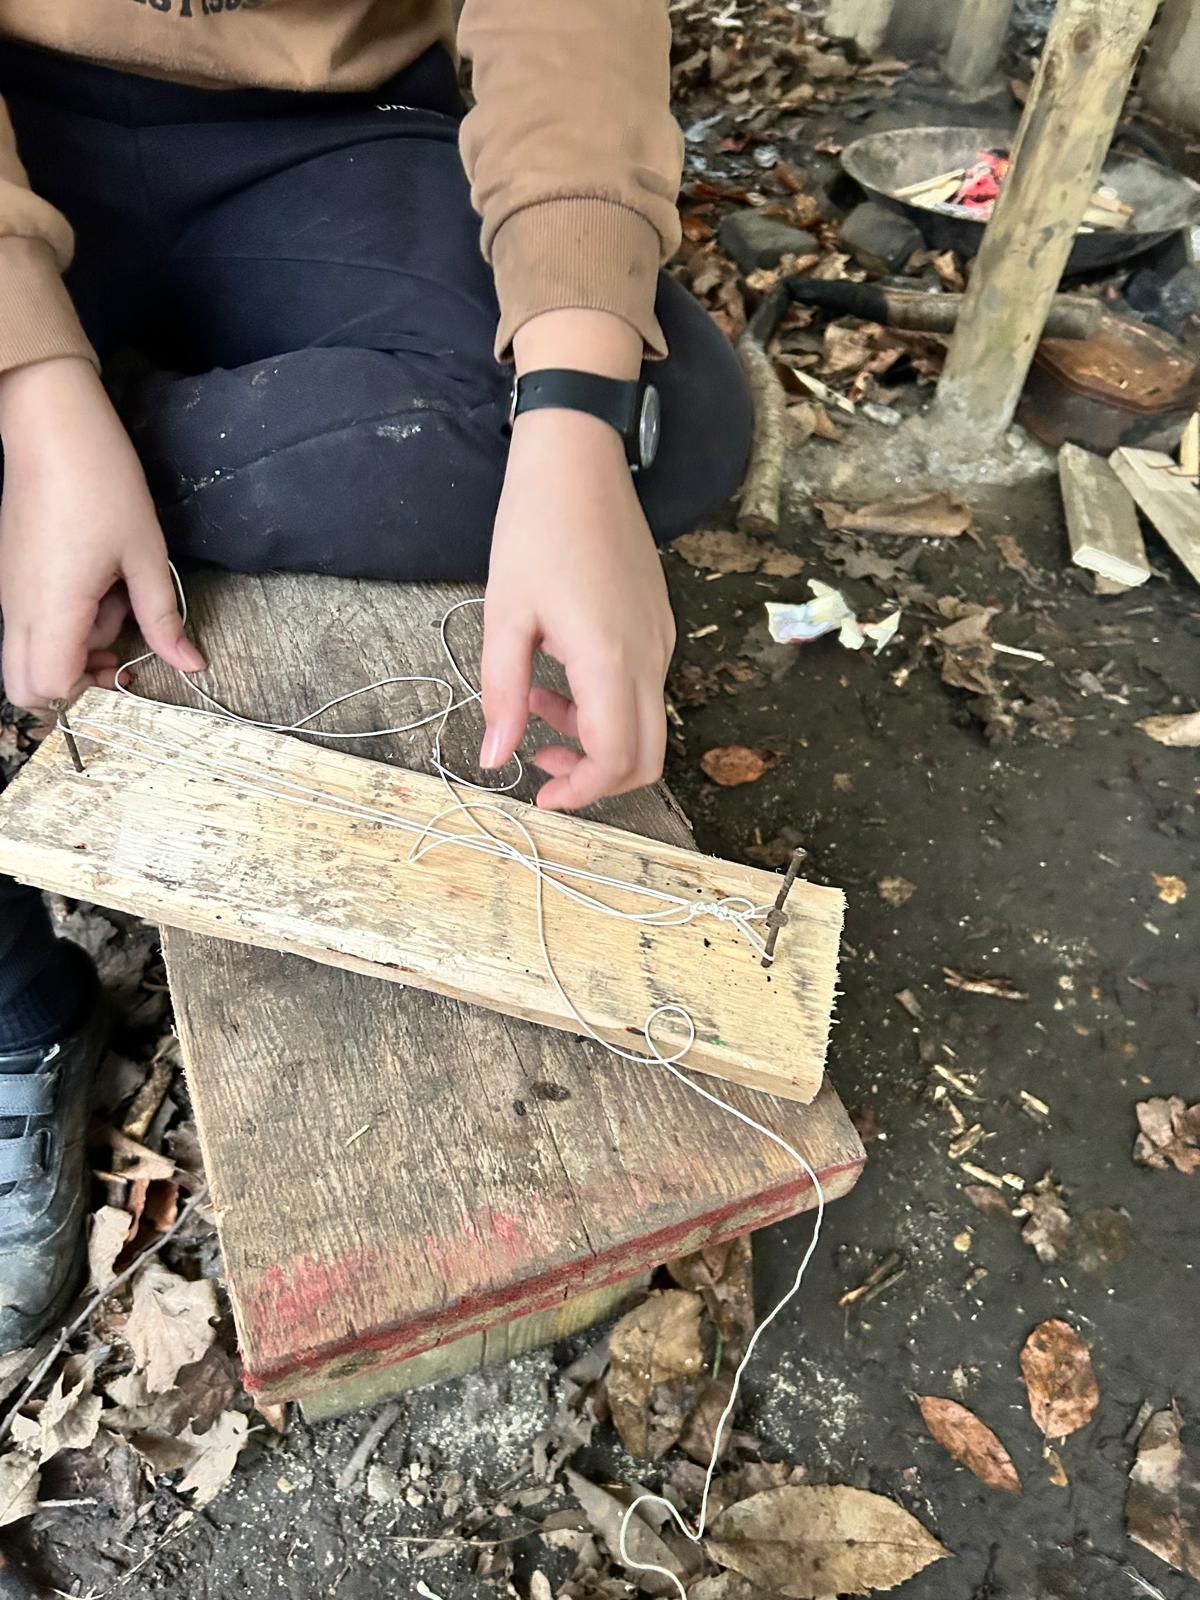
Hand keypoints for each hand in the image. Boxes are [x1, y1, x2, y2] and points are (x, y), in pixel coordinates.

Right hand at [0, 357, 203, 712]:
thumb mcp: (147, 556)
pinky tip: (97, 586)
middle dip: (72, 684)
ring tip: (113, 602)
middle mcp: (21, 609)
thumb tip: (191, 664)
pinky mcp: (11, 576)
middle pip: (26, 686)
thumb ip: (163, 619)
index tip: (127, 669)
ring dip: (71, 649)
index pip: (51, 688)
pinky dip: (62, 623)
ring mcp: (11, 594)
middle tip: (117, 653)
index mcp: (53, 608)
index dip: (90, 692)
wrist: (53, 427)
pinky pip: (30, 624)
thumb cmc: (102, 485)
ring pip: (28, 655)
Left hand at [480, 406, 674, 810]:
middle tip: (543, 767)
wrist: (579, 458)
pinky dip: (604, 702)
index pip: (618, 758)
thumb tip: (493, 758)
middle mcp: (648, 656)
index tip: (540, 795)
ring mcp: (659, 638)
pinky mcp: (658, 621)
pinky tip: (559, 673)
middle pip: (647, 755)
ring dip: (594, 735)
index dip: (582, 791)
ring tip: (536, 706)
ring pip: (645, 721)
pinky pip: (643, 686)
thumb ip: (502, 694)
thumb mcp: (504, 616)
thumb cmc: (535, 529)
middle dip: (597, 778)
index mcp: (610, 659)